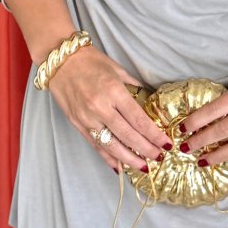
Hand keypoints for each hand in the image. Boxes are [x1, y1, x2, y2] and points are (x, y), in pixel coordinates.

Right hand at [48, 48, 169, 173]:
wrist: (61, 61)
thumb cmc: (91, 61)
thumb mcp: (118, 70)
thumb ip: (135, 88)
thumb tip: (151, 103)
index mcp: (114, 91)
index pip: (138, 119)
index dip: (154, 135)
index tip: (166, 144)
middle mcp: (100, 107)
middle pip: (128, 136)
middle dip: (146, 150)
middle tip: (159, 157)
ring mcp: (87, 118)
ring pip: (111, 145)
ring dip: (129, 159)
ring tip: (143, 167)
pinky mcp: (77, 124)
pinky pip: (95, 145)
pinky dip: (107, 158)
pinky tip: (119, 167)